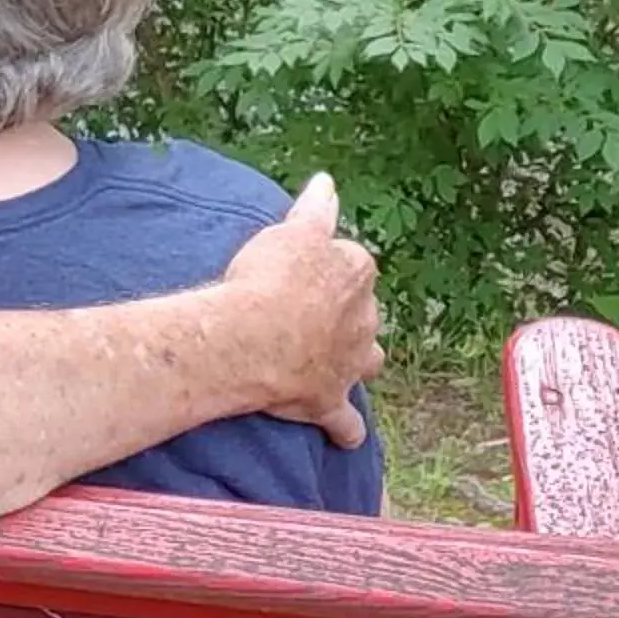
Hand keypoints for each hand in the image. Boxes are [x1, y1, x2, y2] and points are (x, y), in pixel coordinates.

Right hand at [220, 173, 381, 448]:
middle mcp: (364, 320)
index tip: (300, 268)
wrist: (251, 336)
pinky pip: (346, 423)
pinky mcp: (329, 402)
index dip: (325, 266)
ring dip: (358, 362)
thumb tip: (327, 183)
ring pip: (367, 362)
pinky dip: (345, 429)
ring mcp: (349, 365)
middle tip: (309, 311)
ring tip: (339, 361)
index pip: (351, 263)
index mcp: (357, 274)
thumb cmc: (267, 277)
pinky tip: (344, 435)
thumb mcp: (291, 231)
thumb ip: (314, 209)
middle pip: (363, 313)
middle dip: (347, 314)